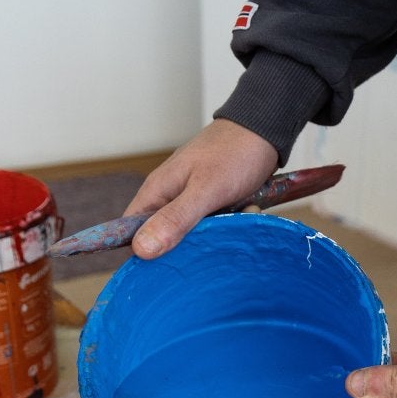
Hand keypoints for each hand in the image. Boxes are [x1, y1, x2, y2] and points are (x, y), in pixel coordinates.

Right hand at [127, 119, 278, 257]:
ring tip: (237, 217)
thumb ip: (175, 218)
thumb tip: (140, 249)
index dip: (142, 253)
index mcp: (157, 191)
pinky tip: (246, 210)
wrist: (264, 128)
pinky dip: (230, 222)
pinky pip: (214, 224)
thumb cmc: (233, 154)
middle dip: (190, 245)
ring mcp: (191, 199)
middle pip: (165, 238)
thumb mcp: (205, 189)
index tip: (164, 269)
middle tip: (214, 238)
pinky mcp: (211, 202)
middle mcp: (169, 197)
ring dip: (216, 233)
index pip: (132, 232)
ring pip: (194, 234)